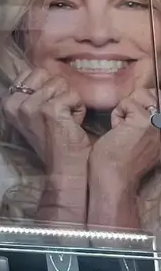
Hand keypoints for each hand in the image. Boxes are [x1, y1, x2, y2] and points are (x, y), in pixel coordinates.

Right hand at [0, 70, 90, 175]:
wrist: (65, 168)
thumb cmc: (54, 139)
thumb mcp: (34, 113)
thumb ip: (32, 91)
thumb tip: (42, 68)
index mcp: (7, 102)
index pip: (33, 72)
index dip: (48, 87)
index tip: (48, 110)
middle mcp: (14, 103)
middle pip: (46, 73)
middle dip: (58, 91)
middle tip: (58, 114)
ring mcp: (30, 106)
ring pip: (61, 83)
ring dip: (70, 100)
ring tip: (65, 120)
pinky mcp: (49, 110)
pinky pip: (73, 95)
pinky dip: (78, 108)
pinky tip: (73, 124)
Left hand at [86, 89, 159, 229]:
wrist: (115, 177)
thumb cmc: (123, 160)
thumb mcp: (146, 140)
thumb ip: (151, 124)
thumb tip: (148, 103)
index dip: (147, 103)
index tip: (134, 121)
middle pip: (157, 93)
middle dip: (138, 101)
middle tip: (128, 123)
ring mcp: (160, 123)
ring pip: (141, 94)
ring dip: (127, 108)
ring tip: (123, 127)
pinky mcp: (145, 121)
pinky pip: (127, 103)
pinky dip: (117, 115)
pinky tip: (117, 131)